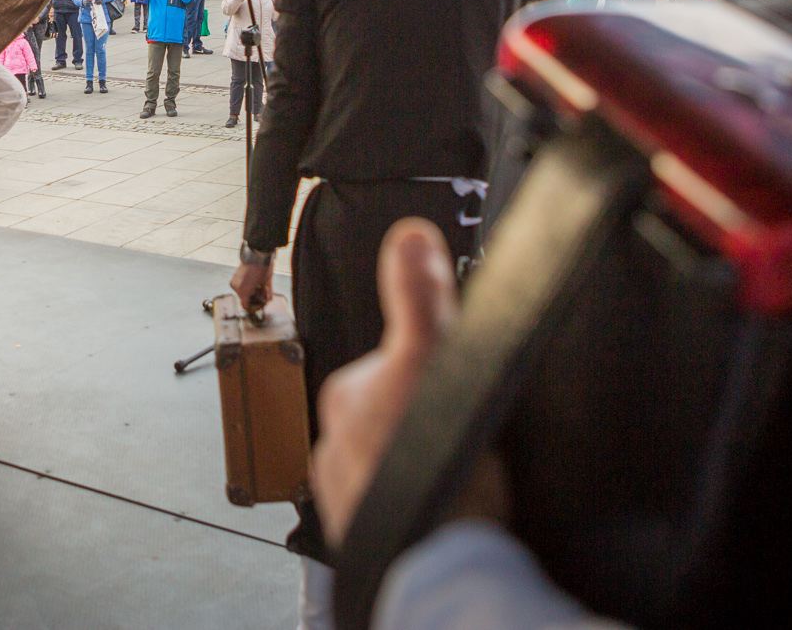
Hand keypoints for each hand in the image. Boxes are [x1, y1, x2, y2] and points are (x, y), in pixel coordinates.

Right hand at [229, 256, 272, 313]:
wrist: (256, 253)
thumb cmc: (262, 268)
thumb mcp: (267, 282)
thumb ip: (267, 293)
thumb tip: (268, 300)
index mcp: (243, 291)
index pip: (245, 306)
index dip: (253, 307)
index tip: (259, 304)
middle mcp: (236, 287)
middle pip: (244, 299)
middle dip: (252, 298)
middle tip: (261, 294)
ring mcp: (234, 281)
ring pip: (241, 292)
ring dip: (249, 292)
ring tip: (257, 286)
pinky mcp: (234, 276)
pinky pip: (239, 286)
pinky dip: (245, 286)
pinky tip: (253, 282)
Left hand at [311, 219, 501, 548]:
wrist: (440, 556)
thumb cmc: (434, 464)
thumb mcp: (433, 359)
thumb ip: (418, 298)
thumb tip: (410, 235)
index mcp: (345, 396)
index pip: (388, 369)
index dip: (426, 375)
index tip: (449, 391)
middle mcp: (333, 445)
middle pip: (388, 416)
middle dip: (419, 422)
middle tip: (457, 435)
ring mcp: (345, 492)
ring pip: (387, 461)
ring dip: (415, 464)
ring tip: (453, 473)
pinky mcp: (363, 531)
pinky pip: (390, 504)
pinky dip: (412, 501)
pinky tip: (440, 504)